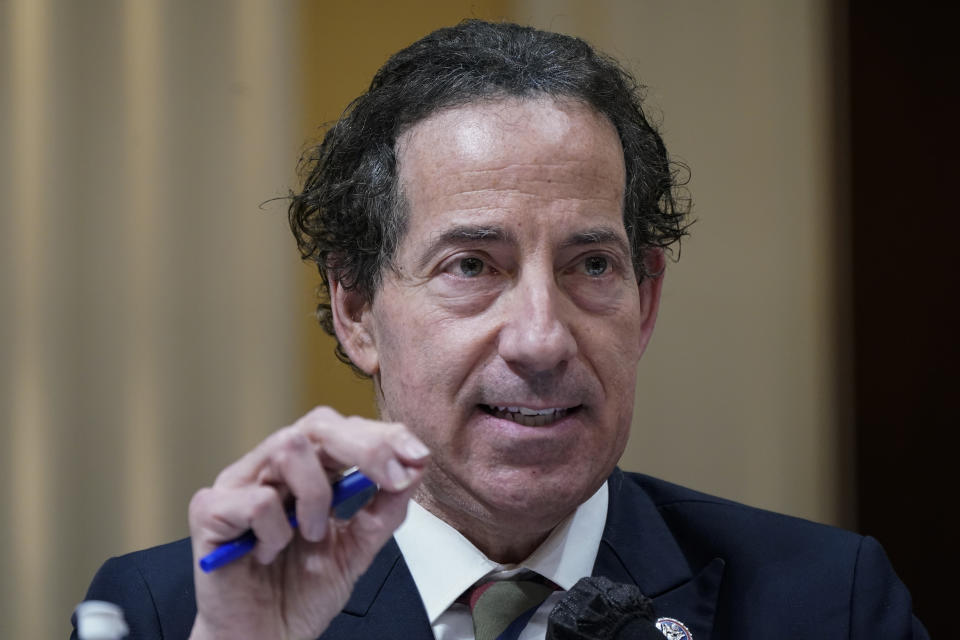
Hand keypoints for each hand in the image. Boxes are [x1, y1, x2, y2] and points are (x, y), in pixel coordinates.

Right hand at [186, 406, 428, 639]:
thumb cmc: (300, 593)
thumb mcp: (358, 549)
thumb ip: (384, 510)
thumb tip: (413, 467)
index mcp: (307, 470)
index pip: (344, 428)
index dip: (383, 435)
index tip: (416, 456)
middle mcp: (272, 467)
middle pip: (318, 424)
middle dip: (366, 448)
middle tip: (391, 480)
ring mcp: (239, 483)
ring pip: (289, 447)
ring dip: (316, 495)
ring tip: (312, 535)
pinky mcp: (210, 510)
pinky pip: (256, 500)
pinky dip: (276, 531)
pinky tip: (270, 553)